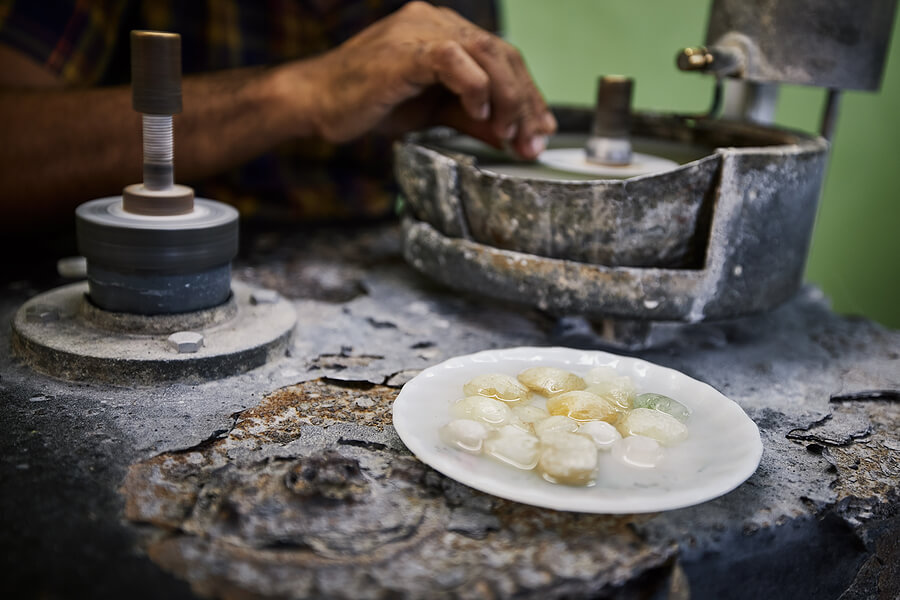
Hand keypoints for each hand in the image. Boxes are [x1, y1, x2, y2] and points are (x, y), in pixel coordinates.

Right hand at [290, 1, 555, 158]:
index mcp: (444, 32)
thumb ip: (472, 118)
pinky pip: (453, 59)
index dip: (527, 94)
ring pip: (486, 53)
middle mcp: (436, 22)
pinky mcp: (405, 50)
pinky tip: (478, 113)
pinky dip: (475, 87)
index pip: (502, 58)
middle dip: (525, 101)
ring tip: (509, 132)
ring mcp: (420, 31)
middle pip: (502, 54)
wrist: (316, 102)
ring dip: (507, 97)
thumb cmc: (368, 103)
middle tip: (532, 139)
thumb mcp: (433, 114)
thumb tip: (511, 136)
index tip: (540, 130)